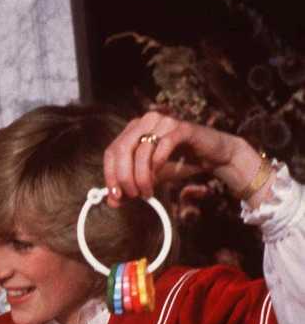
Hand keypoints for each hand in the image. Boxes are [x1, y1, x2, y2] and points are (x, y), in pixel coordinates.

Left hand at [103, 111, 261, 205]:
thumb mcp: (150, 177)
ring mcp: (164, 121)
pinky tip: (158, 178)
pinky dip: (157, 164)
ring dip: (141, 176)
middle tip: (132, 195)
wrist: (214, 156)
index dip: (110, 175)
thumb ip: (131, 187)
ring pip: (142, 150)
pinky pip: (163, 145)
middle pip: (122, 149)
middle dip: (124, 177)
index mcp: (133, 130)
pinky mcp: (182, 127)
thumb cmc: (179, 163)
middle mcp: (145, 121)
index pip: (111, 152)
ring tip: (147, 192)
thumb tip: (112, 202)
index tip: (115, 195)